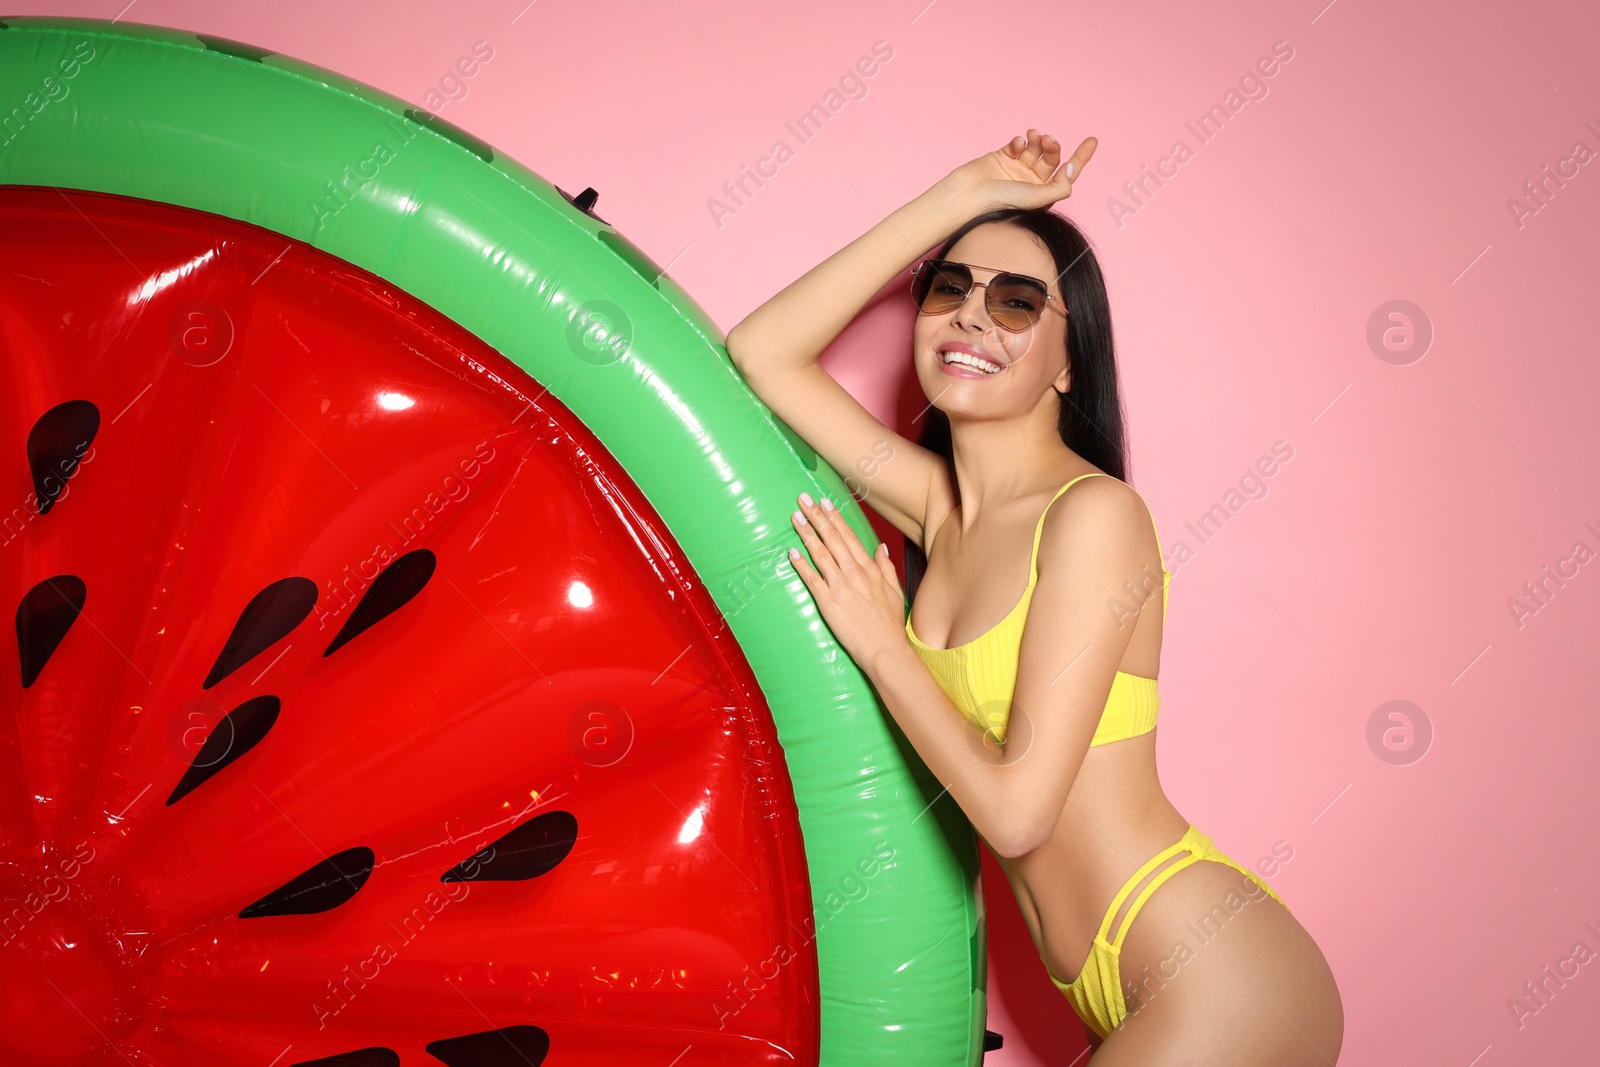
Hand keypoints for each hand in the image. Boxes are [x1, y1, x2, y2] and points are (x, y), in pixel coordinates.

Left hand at [787, 491, 907, 669]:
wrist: (885, 650)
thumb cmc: (889, 624)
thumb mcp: (894, 590)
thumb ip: (885, 567)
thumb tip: (880, 547)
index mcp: (869, 569)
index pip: (849, 537)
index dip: (835, 518)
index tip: (825, 502)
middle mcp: (854, 573)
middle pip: (832, 539)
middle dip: (817, 517)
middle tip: (803, 500)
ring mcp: (841, 587)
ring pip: (820, 554)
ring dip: (806, 534)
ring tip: (795, 517)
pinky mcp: (829, 603)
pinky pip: (812, 579)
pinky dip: (801, 564)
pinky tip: (791, 552)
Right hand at [940, 128, 1096, 213]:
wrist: (969, 196)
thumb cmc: (1002, 203)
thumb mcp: (1038, 199)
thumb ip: (1061, 187)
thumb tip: (1073, 169)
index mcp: (1042, 194)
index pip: (1066, 174)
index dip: (1080, 158)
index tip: (1092, 140)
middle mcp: (1031, 182)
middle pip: (1051, 158)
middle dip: (1053, 146)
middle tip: (1048, 140)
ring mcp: (1016, 169)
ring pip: (1035, 148)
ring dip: (1038, 139)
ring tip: (1034, 137)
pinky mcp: (1002, 157)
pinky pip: (1017, 144)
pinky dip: (1020, 141)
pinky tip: (1017, 144)